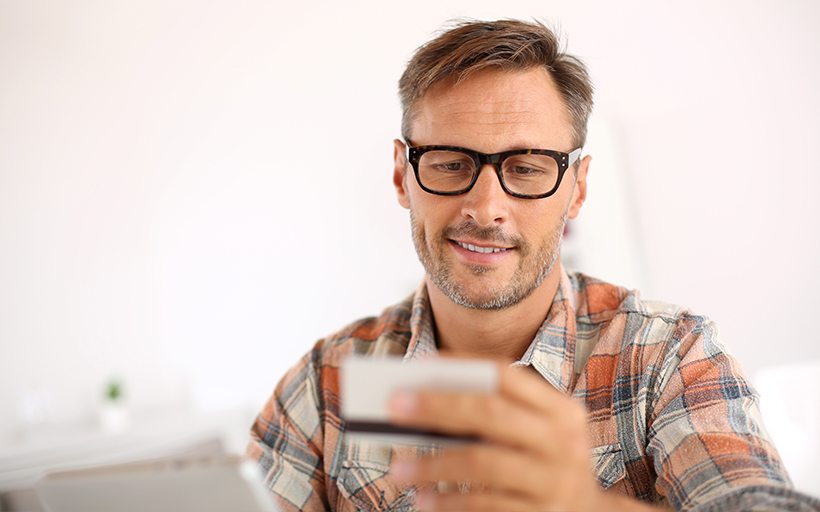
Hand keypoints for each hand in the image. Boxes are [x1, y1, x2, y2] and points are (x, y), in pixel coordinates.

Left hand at [387, 361, 603, 511]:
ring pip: (482, 461)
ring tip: (397, 468)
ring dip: (432, 464)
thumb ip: (497, 415)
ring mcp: (555, 481)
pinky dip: (448, 501)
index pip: (507, 375)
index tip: (418, 365)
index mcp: (561, 410)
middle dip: (437, 406)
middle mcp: (563, 441)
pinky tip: (423, 500)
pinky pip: (484, 504)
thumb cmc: (545, 464)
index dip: (461, 366)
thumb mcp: (538, 433)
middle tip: (393, 406)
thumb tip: (425, 401)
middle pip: (491, 413)